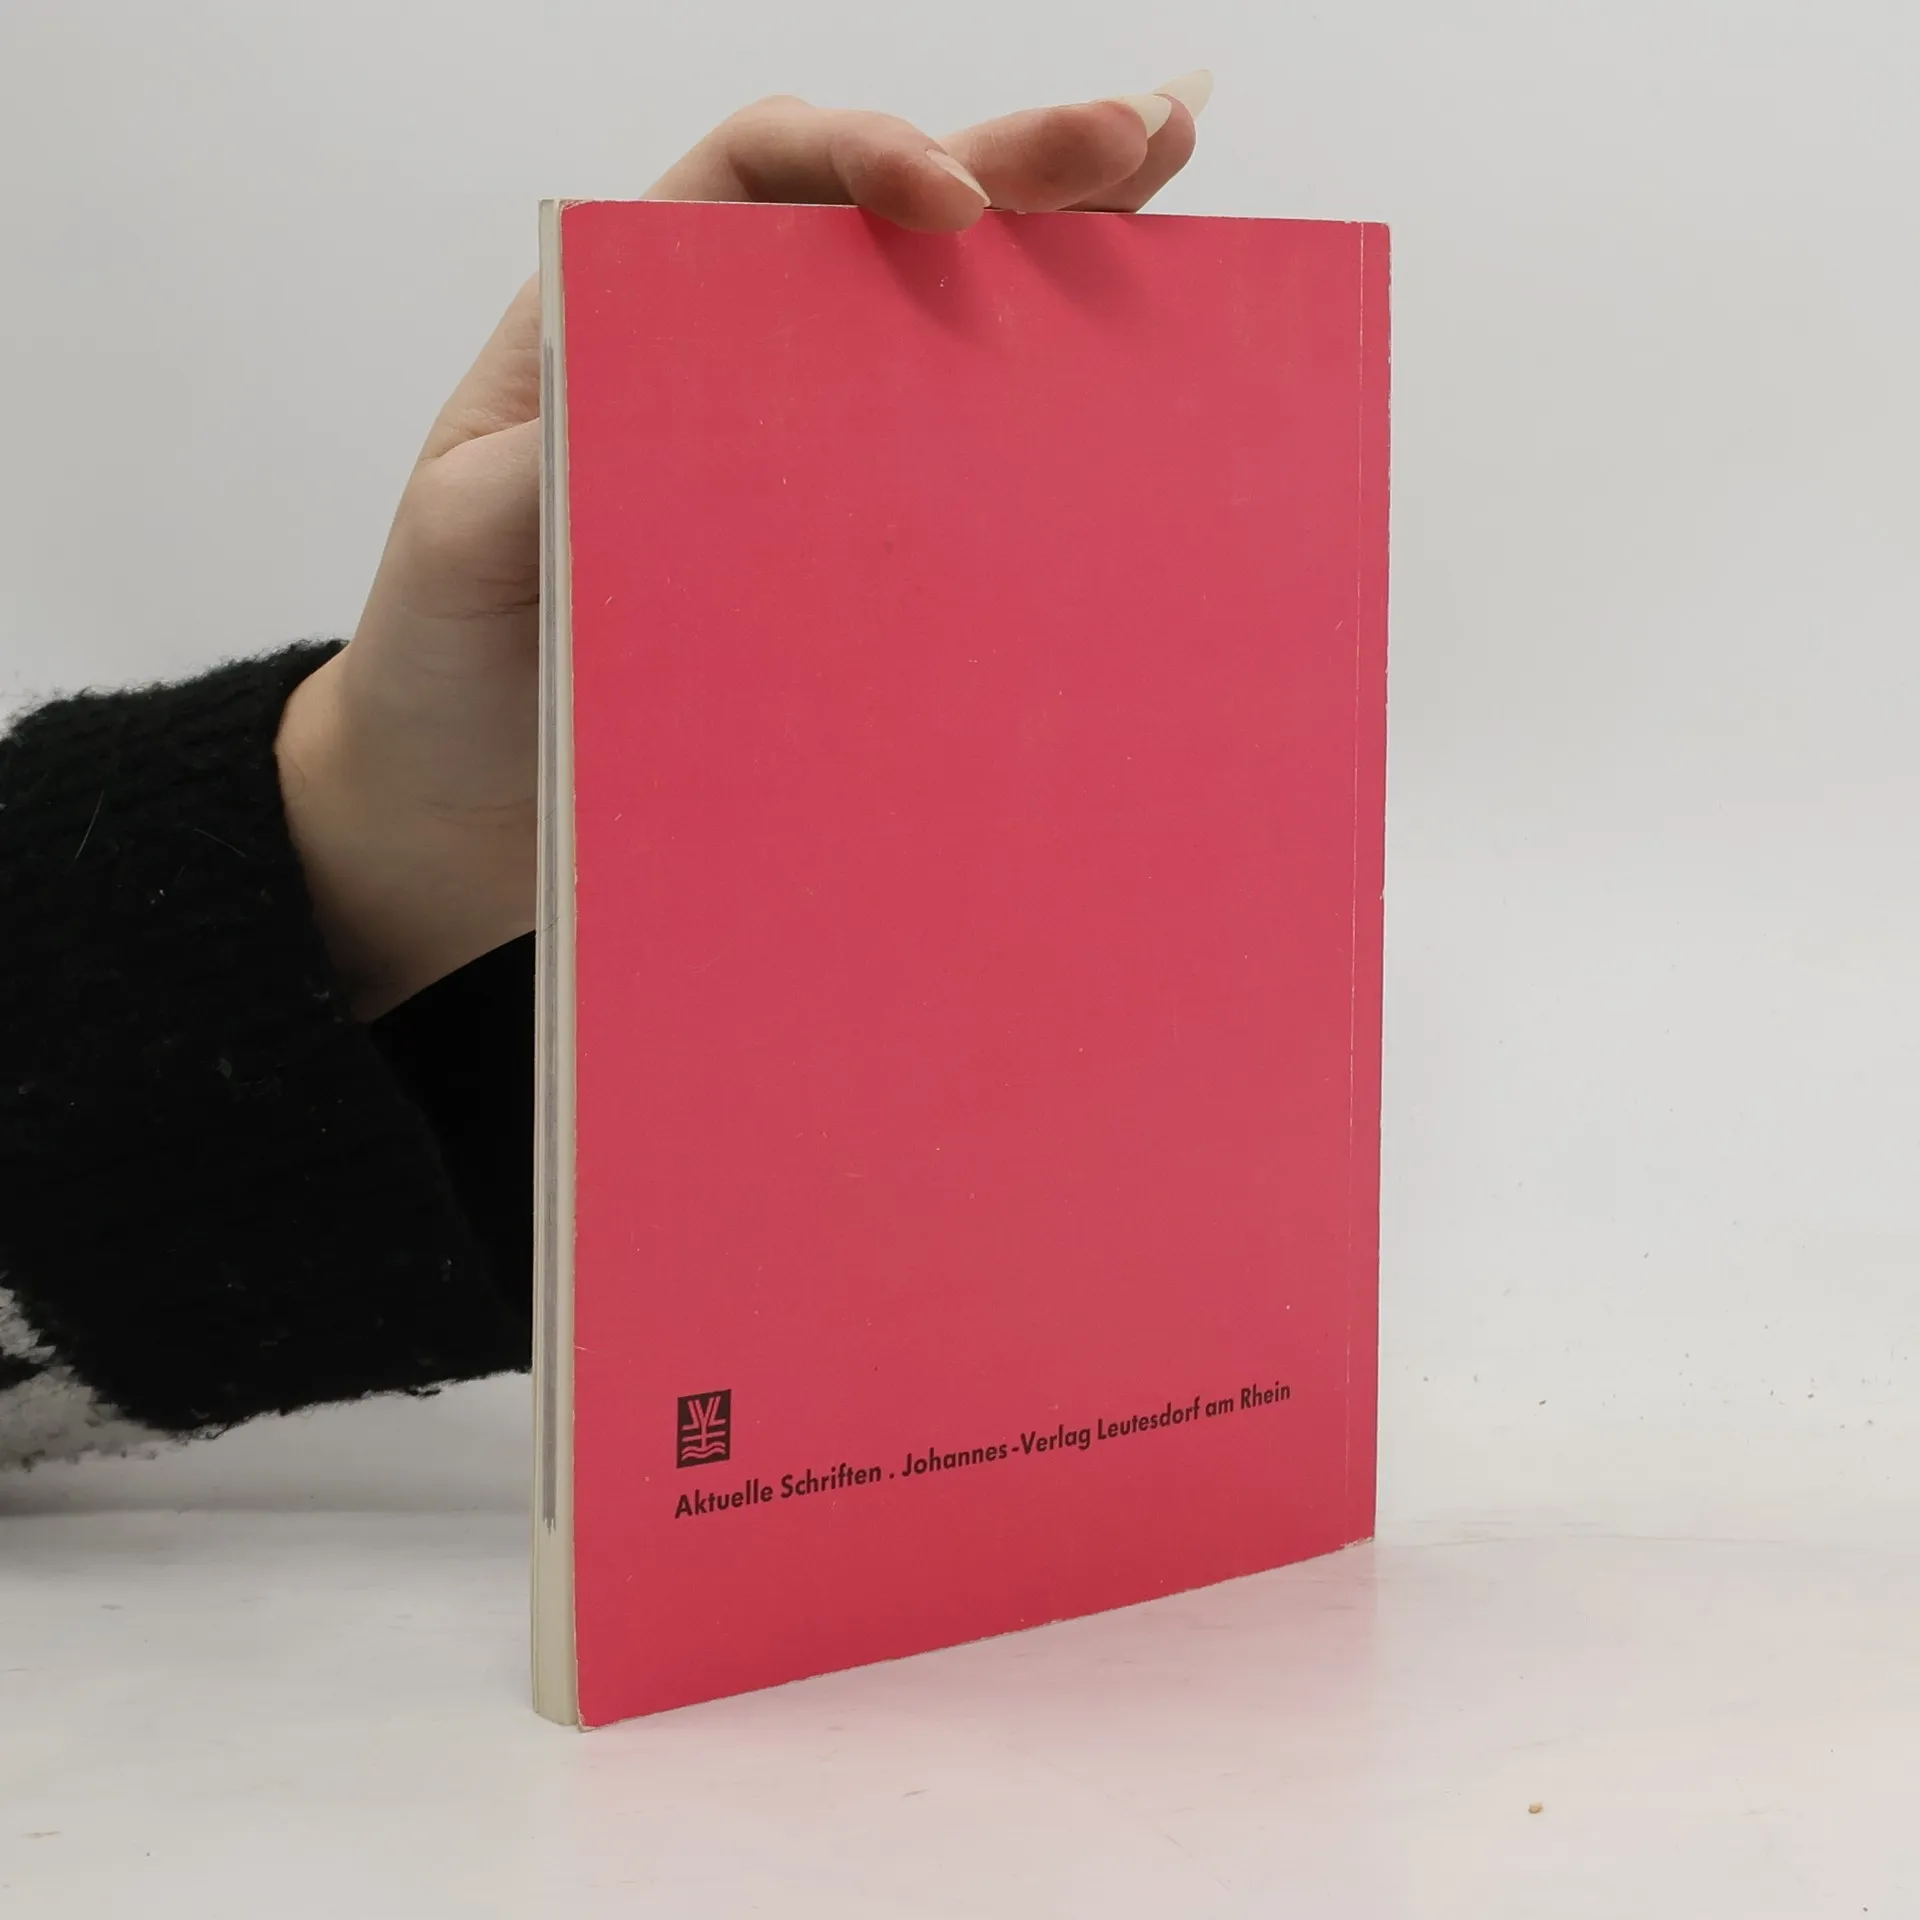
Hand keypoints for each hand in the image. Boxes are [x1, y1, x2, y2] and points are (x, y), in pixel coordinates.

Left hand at [276, 76, 1211, 1018]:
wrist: (468, 803)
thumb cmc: (450, 656)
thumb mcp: (464, 547)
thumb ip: (536, 471)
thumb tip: (665, 421)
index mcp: (629, 312)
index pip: (761, 174)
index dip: (861, 153)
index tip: (948, 201)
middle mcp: (730, 360)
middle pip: (886, 224)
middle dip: (1018, 164)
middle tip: (1145, 135)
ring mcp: (802, 457)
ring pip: (943, 324)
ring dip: (1061, 249)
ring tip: (1175, 176)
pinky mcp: (848, 559)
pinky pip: (952, 468)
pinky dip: (1045, 409)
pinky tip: (1139, 357)